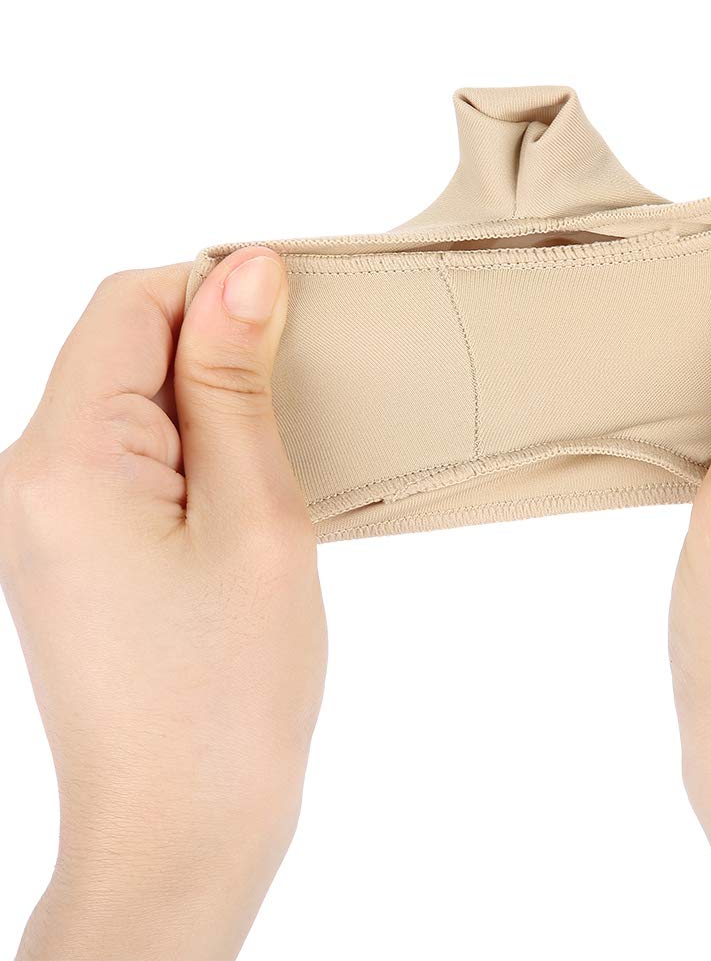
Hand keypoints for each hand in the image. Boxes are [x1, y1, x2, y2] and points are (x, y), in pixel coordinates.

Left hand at [0, 249, 325, 959]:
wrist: (180, 829)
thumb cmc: (229, 691)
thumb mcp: (256, 516)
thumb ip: (234, 384)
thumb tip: (242, 269)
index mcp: (63, 460)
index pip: (130, 304)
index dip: (216, 295)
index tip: (294, 332)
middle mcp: (26, 480)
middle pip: (121, 350)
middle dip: (215, 356)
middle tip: (295, 416)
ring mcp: (38, 520)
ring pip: (127, 405)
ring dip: (207, 410)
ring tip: (271, 472)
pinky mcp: (64, 552)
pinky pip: (124, 461)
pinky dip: (189, 456)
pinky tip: (239, 501)